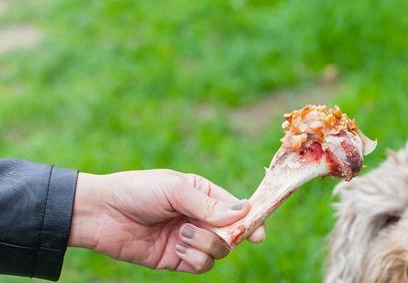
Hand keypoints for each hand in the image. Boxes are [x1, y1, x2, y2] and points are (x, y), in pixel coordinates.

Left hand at [69, 169, 264, 272]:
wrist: (100, 213)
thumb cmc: (137, 191)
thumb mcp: (175, 190)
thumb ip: (208, 204)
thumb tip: (244, 212)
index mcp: (203, 194)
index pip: (236, 208)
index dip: (251, 220)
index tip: (259, 233)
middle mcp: (200, 217)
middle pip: (232, 233)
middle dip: (227, 236)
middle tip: (216, 234)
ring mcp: (189, 239)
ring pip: (219, 251)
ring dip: (206, 245)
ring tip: (183, 235)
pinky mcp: (176, 259)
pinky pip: (201, 265)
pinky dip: (195, 258)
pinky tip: (178, 247)